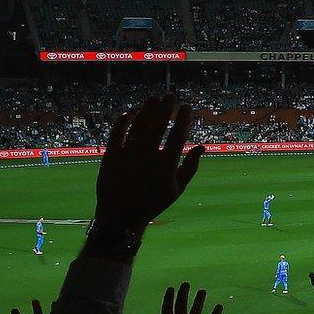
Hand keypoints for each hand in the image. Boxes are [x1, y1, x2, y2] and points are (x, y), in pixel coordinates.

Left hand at [95, 95, 205, 231]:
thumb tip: (202, 147)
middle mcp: (147, 159)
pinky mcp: (110, 157)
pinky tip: (132, 113)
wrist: (120, 218)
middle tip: (170, 95)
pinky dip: (124, 121)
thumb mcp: (176, 189)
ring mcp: (127, 157)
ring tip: (153, 100)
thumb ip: (191, 167)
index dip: (183, 119)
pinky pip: (117, 133)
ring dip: (147, 110)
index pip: (178, 136)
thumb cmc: (152, 203)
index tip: (186, 107)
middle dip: (165, 107)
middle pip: (158, 126)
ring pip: (138, 126)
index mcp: (166, 167)